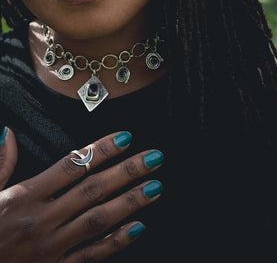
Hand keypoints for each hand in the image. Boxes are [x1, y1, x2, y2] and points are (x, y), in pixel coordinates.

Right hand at [0, 130, 163, 261]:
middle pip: (92, 190)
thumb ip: (0, 162)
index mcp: (24, 197)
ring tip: (155, 187)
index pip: (71, 166)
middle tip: (154, 158)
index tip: (125, 137)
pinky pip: (91, 255)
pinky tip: (138, 227)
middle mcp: (41, 220)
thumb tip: (8, 132)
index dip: (101, 150)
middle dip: (127, 171)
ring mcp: (50, 247)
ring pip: (97, 219)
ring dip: (130, 202)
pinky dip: (116, 241)